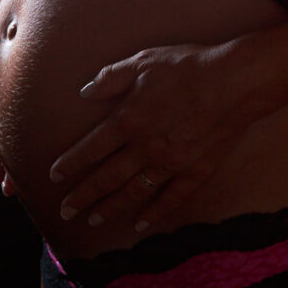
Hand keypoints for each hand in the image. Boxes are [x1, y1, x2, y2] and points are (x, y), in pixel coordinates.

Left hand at [49, 39, 251, 232]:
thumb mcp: (142, 62)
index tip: (55, 176)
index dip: (71, 163)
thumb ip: (111, 78)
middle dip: (83, 195)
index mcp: (128, 121)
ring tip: (94, 219)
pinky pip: (170, 199)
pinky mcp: (195, 171)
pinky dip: (154, 213)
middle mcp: (144, 148)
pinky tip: (140, 225)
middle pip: (106, 177)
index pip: (91, 148)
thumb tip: (84, 92)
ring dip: (111, 207)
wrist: (232, 82)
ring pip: (133, 192)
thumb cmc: (186, 67)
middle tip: (65, 210)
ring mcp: (170, 163)